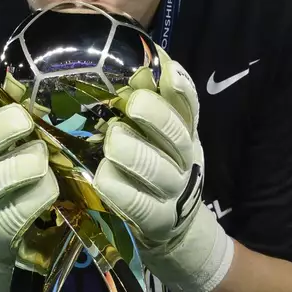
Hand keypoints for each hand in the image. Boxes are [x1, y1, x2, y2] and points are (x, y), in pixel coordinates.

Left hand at [94, 48, 233, 291]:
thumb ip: (150, 107)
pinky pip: (141, 205)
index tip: (164, 72)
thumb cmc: (155, 170)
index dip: (180, 88)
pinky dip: (121, 190)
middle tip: (130, 106)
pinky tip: (103, 177)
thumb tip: (127, 63)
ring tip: (113, 142)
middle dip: (155, 117)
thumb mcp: (160, 139)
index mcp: (186, 134)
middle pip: (177, 136)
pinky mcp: (157, 221)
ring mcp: (173, 193)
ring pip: (160, 171)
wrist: (174, 229)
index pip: (189, 107)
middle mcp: (185, 160)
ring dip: (136, 154)